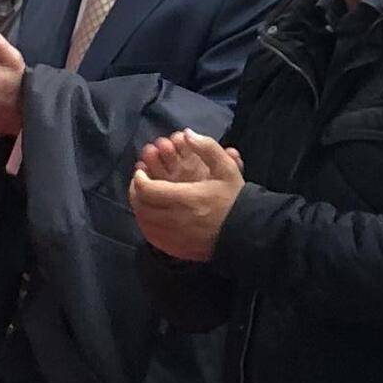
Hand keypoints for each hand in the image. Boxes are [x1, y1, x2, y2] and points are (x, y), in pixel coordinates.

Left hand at [128, 129, 244, 260]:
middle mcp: (175, 220)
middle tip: (139, 183)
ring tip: (144, 198)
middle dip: (136, 192)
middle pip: (141, 206)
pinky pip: (152, 237)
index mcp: (185, 198)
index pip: (147, 189)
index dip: (139, 179)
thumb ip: (207, 148)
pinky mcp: (176, 249)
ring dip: (139, 208)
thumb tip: (187, 133)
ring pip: (144, 222)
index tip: (140, 172)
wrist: (247, 232)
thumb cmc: (235, 199)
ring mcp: (174, 237)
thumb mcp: (226, 168)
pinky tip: (151, 217)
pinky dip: (147, 225)